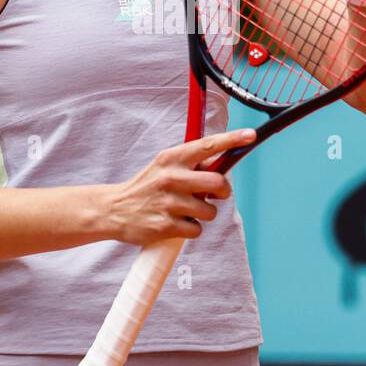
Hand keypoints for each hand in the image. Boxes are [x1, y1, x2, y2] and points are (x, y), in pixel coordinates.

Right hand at [103, 128, 255, 245]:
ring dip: (204, 214)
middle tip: (215, 195)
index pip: (207, 145)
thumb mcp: (165, 167)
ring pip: (210, 211)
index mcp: (172, 158)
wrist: (114, 210)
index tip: (251, 135)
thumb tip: (223, 164)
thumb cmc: (148, 187)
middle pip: (217, 182)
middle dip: (223, 192)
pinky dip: (191, 229)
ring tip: (186, 211)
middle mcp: (171, 177)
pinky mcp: (166, 225)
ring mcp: (169, 202)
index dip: (232, 140)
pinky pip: (197, 229)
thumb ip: (191, 165)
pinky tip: (176, 223)